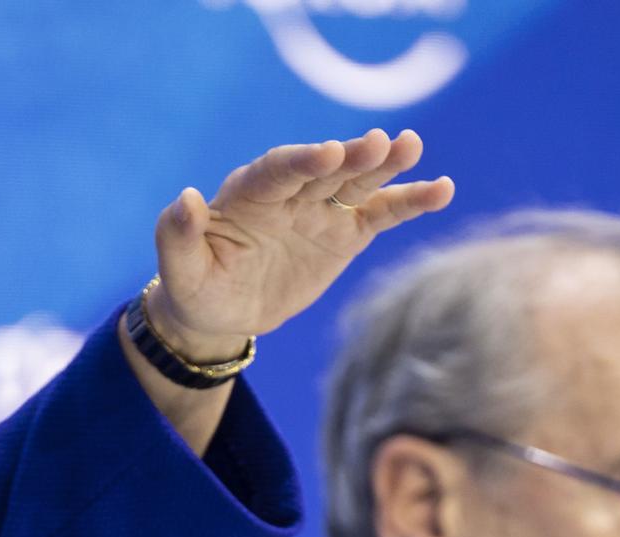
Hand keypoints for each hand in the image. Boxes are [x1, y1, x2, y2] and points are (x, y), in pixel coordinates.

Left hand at [144, 129, 453, 362]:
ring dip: (387, 165)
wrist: (222, 311)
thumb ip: (177, 235)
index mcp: (248, 194)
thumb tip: (185, 200)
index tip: (328, 153)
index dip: (302, 161)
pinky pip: (381, 214)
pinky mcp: (346, 233)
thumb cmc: (196, 287)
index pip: (277, 170)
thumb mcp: (179, 271)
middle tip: (382, 142)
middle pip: (325, 169)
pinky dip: (410, 202)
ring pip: (358, 182)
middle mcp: (290, 193)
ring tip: (412, 146)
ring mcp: (321, 210)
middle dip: (352, 156)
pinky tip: (442, 190)